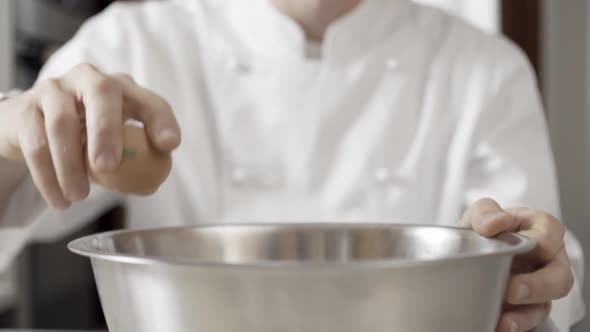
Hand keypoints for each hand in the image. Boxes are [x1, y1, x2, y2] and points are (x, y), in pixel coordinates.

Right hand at [0, 63, 180, 208]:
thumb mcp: (112, 142)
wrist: (30, 126)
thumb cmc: (85, 135)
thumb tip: (150, 183)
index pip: (149, 100)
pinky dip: (48, 176)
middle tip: (108, 166)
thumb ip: (132, 158)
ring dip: (71, 165)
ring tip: (79, 197)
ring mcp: (55, 90)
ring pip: (62, 122)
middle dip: (107, 130)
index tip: (169, 144)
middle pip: (102, 91)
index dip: (161, 119)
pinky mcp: (26, 109)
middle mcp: (90, 80)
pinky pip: (36, 143)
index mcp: (122, 90)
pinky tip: (59, 199)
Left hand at [461, 198, 573, 331]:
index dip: (539, 243)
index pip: (550, 235)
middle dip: (538, 286)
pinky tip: (497, 325)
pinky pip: (529, 319)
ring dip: (526, 314)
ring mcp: (539, 285)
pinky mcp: (527, 306)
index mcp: (541, 230)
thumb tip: (496, 222)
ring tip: (504, 321)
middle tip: (512, 290)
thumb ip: (486, 213)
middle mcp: (547, 260)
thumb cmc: (484, 230)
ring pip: (546, 303)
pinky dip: (515, 324)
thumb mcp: (480, 214)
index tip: (520, 247)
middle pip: (559, 276)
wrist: (468, 253)